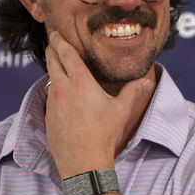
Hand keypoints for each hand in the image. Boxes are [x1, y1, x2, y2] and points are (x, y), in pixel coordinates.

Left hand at [43, 32, 153, 177]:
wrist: (83, 162)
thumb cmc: (103, 134)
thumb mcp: (121, 110)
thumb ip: (133, 92)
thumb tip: (146, 81)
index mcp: (79, 81)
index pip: (65, 53)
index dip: (60, 40)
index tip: (56, 33)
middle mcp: (62, 87)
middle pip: (51, 60)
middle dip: (52, 49)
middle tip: (54, 42)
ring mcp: (52, 102)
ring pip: (50, 79)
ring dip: (54, 71)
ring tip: (61, 70)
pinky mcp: (48, 116)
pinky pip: (50, 97)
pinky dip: (55, 92)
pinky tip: (64, 98)